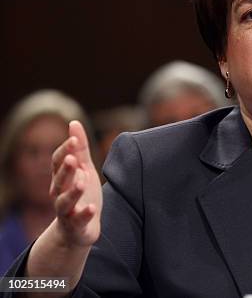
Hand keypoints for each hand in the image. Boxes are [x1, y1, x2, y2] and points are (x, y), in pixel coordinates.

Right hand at [50, 120, 101, 246]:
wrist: (79, 230)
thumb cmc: (82, 195)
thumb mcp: (83, 169)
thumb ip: (80, 148)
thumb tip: (74, 122)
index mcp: (62, 178)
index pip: (58, 162)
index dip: (65, 151)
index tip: (75, 139)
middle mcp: (60, 193)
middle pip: (59, 180)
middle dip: (65, 169)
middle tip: (73, 159)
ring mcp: (66, 211)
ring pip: (64, 201)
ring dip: (73, 191)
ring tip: (83, 181)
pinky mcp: (76, 225)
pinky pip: (78, 220)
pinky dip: (84, 214)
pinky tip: (92, 208)